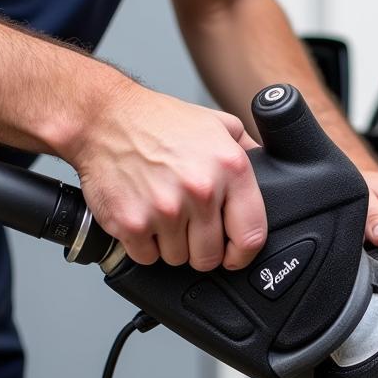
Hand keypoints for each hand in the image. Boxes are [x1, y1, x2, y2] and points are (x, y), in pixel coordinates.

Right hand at [71, 83, 265, 270]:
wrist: (103, 118)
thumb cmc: (160, 122)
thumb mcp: (217, 125)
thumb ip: (247, 151)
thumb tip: (274, 173)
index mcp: (230, 169)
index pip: (251, 236)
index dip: (243, 254)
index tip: (234, 254)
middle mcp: (201, 190)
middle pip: (211, 256)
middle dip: (201, 249)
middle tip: (188, 228)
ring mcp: (165, 209)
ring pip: (178, 259)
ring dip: (171, 246)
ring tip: (162, 214)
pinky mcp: (131, 223)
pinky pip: (147, 258)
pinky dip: (143, 245)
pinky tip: (142, 218)